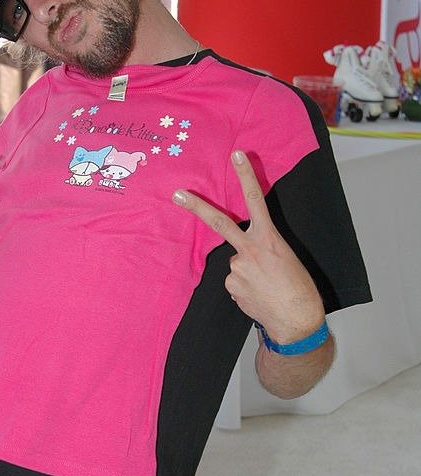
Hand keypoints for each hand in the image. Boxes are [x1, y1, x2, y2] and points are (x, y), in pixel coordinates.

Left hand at [173, 149, 324, 342]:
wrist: (297, 320)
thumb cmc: (299, 288)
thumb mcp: (287, 257)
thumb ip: (261, 248)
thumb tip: (241, 256)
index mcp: (270, 238)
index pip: (256, 200)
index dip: (246, 176)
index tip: (236, 155)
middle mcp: (250, 249)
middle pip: (219, 222)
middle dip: (195, 206)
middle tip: (177, 194)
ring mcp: (237, 268)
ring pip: (235, 262)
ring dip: (247, 270)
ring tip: (265, 285)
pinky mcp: (231, 286)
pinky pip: (235, 280)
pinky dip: (245, 285)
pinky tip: (259, 294)